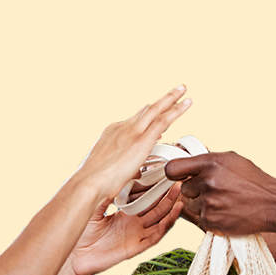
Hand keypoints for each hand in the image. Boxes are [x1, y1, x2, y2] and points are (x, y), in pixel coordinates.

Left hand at [69, 184, 183, 274]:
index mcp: (124, 214)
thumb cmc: (80, 231)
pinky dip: (166, 224)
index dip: (154, 187)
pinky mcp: (135, 247)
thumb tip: (121, 175)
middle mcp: (133, 224)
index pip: (144, 198)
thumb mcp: (94, 205)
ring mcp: (136, 236)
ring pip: (160, 220)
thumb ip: (108, 192)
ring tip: (179, 192)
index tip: (163, 173)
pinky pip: (155, 236)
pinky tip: (174, 212)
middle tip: (177, 179)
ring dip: (171, 207)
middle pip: (156, 207)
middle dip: (167, 194)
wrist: (73, 255)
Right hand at [73, 86, 191, 202]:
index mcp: (112, 133)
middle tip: (175, 92)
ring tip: (183, 90)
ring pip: (156, 110)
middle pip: (145, 110)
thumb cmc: (94, 184)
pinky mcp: (142, 139)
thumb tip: (131, 171)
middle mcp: (122, 127)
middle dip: (161, 101)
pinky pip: (163, 119)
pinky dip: (176, 110)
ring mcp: (132, 131)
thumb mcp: (107, 171)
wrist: (88, 183)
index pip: (134, 123)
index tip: (159, 122)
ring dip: (171, 99)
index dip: (147, 120)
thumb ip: (121, 168)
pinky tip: (187, 103)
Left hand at [163, 151, 275, 235]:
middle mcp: (207, 182)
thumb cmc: (252, 180)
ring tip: (223, 201)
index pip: (172, 169)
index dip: (175, 174)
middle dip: (195, 189)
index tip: (180, 176)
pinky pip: (200, 218)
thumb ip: (206, 161)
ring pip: (191, 204)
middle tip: (214, 190)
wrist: (272, 203)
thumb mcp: (230, 160)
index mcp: (210, 163)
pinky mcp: (211, 221)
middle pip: (183, 188)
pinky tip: (225, 211)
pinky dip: (210, 216)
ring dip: (202, 204)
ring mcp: (209, 203)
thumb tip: (184, 163)